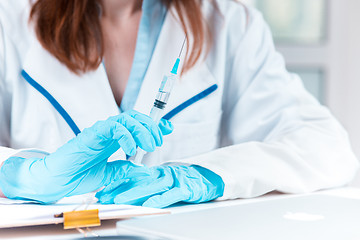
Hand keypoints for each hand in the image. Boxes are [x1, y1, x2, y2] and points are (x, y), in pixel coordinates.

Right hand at [0, 110, 172, 202]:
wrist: (59, 180)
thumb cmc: (79, 175)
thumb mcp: (110, 175)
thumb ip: (126, 169)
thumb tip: (143, 169)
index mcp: (115, 139)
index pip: (137, 125)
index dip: (155, 124)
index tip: (168, 128)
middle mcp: (110, 132)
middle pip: (136, 118)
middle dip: (151, 127)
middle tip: (158, 141)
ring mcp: (101, 131)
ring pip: (127, 119)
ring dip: (143, 130)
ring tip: (150, 145)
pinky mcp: (93, 133)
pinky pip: (113, 127)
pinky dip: (126, 135)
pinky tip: (131, 148)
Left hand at [96, 165, 224, 207]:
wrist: (211, 177)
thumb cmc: (187, 180)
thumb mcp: (167, 180)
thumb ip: (152, 184)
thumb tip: (132, 192)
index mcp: (158, 172)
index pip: (136, 177)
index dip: (119, 184)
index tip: (104, 190)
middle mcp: (164, 175)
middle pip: (139, 182)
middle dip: (121, 189)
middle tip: (104, 195)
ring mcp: (175, 181)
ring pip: (152, 187)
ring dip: (135, 193)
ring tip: (119, 200)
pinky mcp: (186, 189)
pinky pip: (171, 195)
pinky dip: (160, 200)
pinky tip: (149, 205)